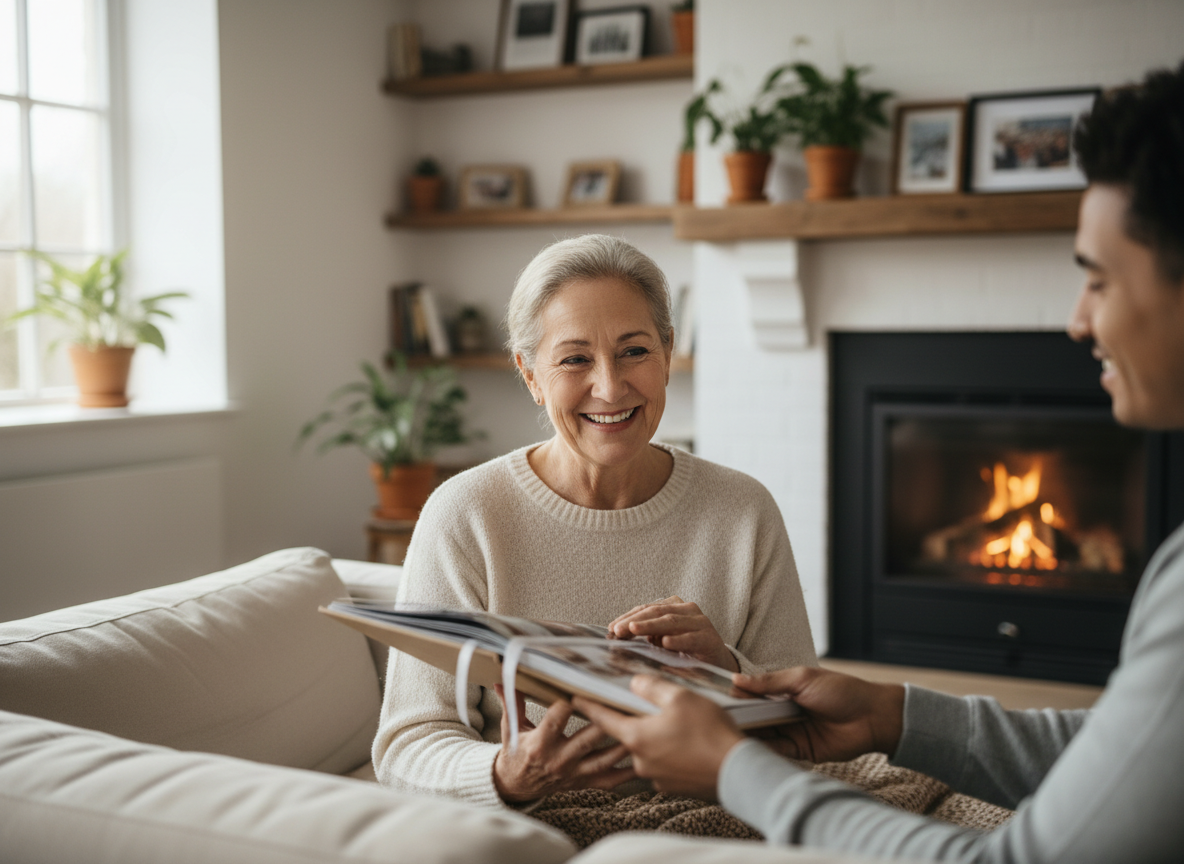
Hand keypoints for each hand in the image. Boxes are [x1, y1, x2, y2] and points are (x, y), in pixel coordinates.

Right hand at [491, 684, 634, 802]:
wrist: (516, 786)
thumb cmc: (515, 752)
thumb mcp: (511, 726)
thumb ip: (512, 701)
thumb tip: (502, 676)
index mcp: (540, 743)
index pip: (557, 719)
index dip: (569, 703)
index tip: (581, 686)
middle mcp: (559, 759)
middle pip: (588, 739)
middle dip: (607, 720)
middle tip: (625, 701)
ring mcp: (574, 773)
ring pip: (604, 759)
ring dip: (624, 744)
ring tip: (641, 726)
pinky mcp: (584, 782)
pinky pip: (610, 780)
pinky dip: (629, 772)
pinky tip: (645, 759)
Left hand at [573, 675, 743, 800]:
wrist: (737, 771)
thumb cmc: (709, 732)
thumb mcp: (680, 697)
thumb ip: (651, 688)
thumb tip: (634, 684)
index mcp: (636, 737)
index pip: (602, 719)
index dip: (588, 706)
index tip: (574, 699)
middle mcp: (640, 761)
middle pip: (625, 736)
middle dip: (627, 721)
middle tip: (633, 708)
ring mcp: (656, 777)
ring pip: (645, 751)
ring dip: (651, 739)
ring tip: (669, 725)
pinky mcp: (673, 787)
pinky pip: (662, 765)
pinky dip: (668, 754)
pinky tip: (684, 744)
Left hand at [607, 596, 738, 671]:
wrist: (718, 662)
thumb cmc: (687, 649)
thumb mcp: (664, 639)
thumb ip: (648, 635)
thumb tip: (620, 634)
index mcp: (674, 606)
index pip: (647, 608)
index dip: (628, 617)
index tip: (612, 628)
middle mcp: (688, 610)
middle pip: (656, 612)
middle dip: (635, 621)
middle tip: (618, 630)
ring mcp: (700, 622)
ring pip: (671, 621)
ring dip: (650, 626)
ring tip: (634, 630)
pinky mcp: (710, 638)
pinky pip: (691, 638)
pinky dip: (678, 640)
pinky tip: (665, 643)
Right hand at [733, 667, 904, 763]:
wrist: (873, 717)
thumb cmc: (842, 691)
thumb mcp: (802, 679)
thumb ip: (770, 682)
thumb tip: (737, 681)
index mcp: (785, 690)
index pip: (754, 694)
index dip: (738, 697)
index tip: (718, 699)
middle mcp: (785, 711)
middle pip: (756, 716)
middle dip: (740, 718)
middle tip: (719, 720)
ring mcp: (792, 732)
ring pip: (763, 735)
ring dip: (749, 735)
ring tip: (728, 736)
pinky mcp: (800, 751)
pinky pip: (777, 752)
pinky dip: (764, 751)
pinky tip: (749, 750)